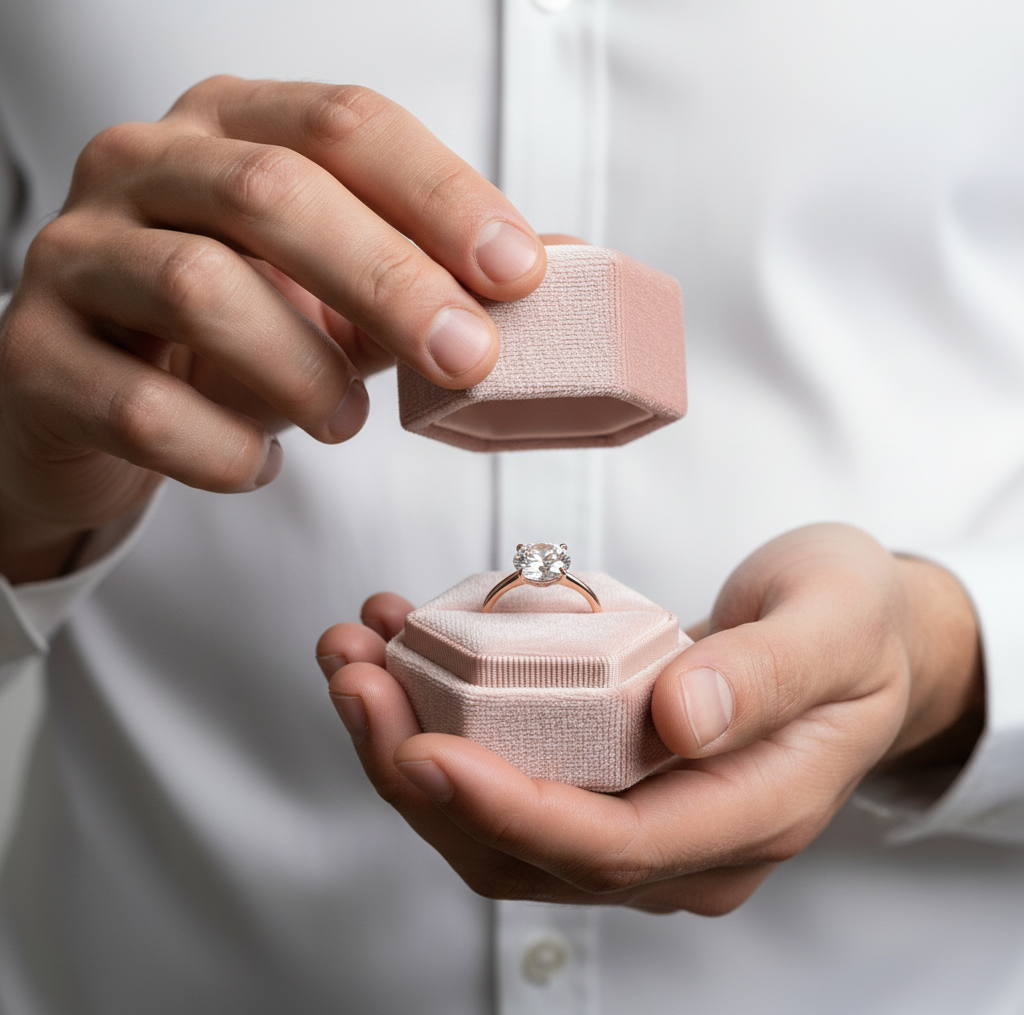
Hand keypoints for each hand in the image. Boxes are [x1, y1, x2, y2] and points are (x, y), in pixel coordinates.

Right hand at [0, 77, 545, 582]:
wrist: (93, 397)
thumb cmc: (228, 335)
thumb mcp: (333, 291)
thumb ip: (427, 274)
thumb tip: (558, 269)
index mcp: (229, 126)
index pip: (344, 125)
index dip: (440, 195)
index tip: (518, 271)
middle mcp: (143, 167)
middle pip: (272, 194)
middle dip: (390, 280)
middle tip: (467, 360)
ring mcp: (76, 255)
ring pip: (200, 289)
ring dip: (304, 370)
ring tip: (347, 424)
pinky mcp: (34, 357)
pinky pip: (138, 405)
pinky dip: (223, 449)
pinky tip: (260, 462)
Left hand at [317, 524, 982, 913]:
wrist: (862, 639)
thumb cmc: (857, 629)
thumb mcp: (835, 625)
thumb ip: (768, 674)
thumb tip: (679, 719)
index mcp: (749, 815)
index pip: (608, 848)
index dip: (505, 808)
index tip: (421, 746)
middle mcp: (683, 842)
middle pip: (524, 848)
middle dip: (419, 771)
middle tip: (356, 675)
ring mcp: (640, 819)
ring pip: (495, 821)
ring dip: (407, 746)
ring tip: (354, 655)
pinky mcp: (607, 781)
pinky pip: (507, 771)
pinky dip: (440, 719)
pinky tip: (404, 649)